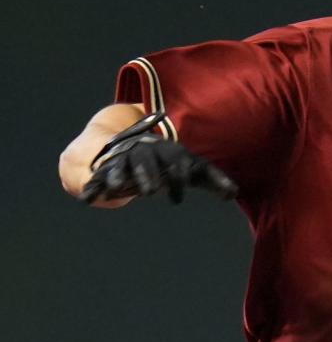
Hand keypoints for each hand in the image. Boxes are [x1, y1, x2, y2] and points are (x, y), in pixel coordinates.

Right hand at [80, 115, 236, 204]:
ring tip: (116, 190)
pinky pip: (97, 178)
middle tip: (149, 190)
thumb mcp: (192, 167)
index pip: (173, 160)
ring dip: (116, 176)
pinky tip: (87, 199)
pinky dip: (92, 187)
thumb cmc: (170, 161)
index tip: (178, 199)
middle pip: (144, 159)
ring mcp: (123, 160)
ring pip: (119, 166)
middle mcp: (143, 152)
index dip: (177, 177)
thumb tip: (234, 193)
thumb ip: (213, 179)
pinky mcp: (106, 171)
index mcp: (166, 151)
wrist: (134, 142)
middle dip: (146, 173)